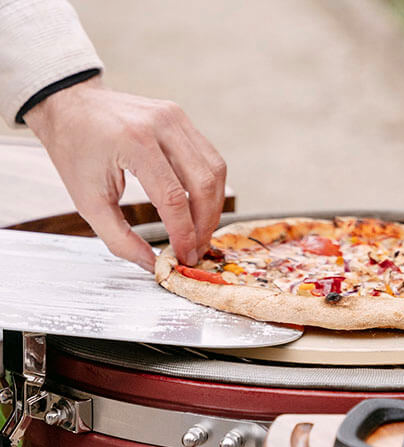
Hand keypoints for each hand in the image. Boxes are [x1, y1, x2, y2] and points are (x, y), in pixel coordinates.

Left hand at [24, 76, 225, 270]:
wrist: (69, 105)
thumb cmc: (75, 150)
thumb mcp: (88, 200)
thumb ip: (120, 238)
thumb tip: (152, 265)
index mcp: (133, 142)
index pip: (173, 197)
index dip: (184, 232)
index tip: (184, 255)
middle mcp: (161, 124)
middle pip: (203, 183)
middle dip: (205, 223)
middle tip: (197, 248)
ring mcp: (175, 117)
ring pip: (215, 170)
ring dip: (213, 207)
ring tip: (201, 231)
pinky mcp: (182, 118)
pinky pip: (209, 158)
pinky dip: (210, 187)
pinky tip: (199, 206)